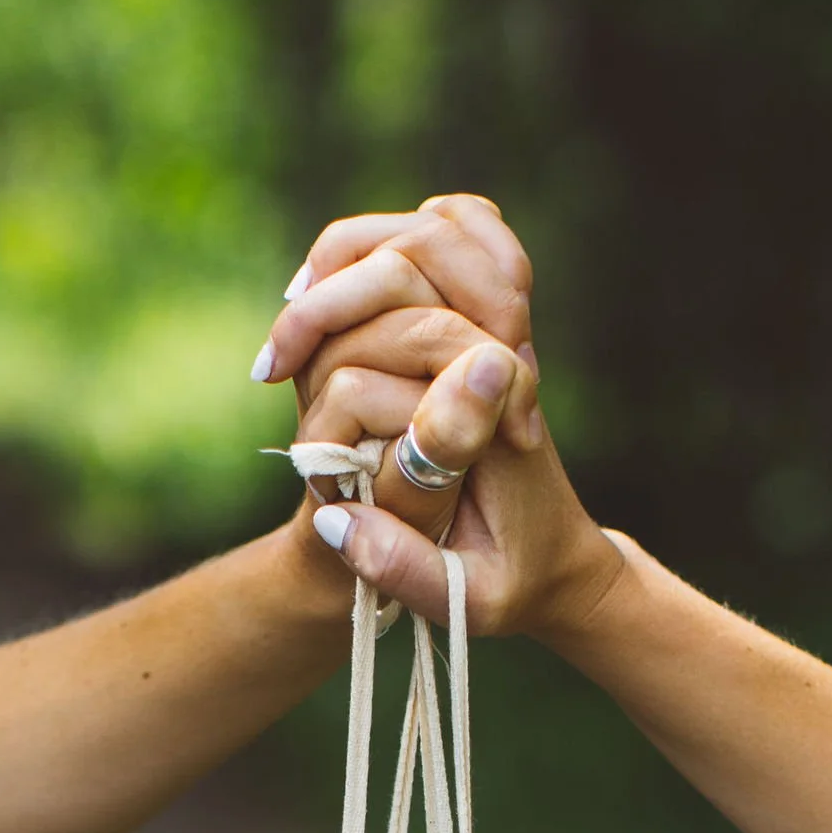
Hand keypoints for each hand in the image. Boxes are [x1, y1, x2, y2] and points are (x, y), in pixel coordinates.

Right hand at [270, 202, 623, 644]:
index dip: (341, 344)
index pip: (434, 334)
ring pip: (428, 233)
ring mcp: (500, 330)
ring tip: (289, 313)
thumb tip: (332, 516)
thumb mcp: (467, 599)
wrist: (560, 562)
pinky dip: (378, 250)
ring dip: (347, 262)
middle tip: (271, 359)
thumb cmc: (512, 587)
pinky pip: (438, 246)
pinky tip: (325, 291)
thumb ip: (404, 567)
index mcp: (506, 417)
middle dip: (332, 299)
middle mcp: (507, 355)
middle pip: (421, 257)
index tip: (273, 375)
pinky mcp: (484, 328)